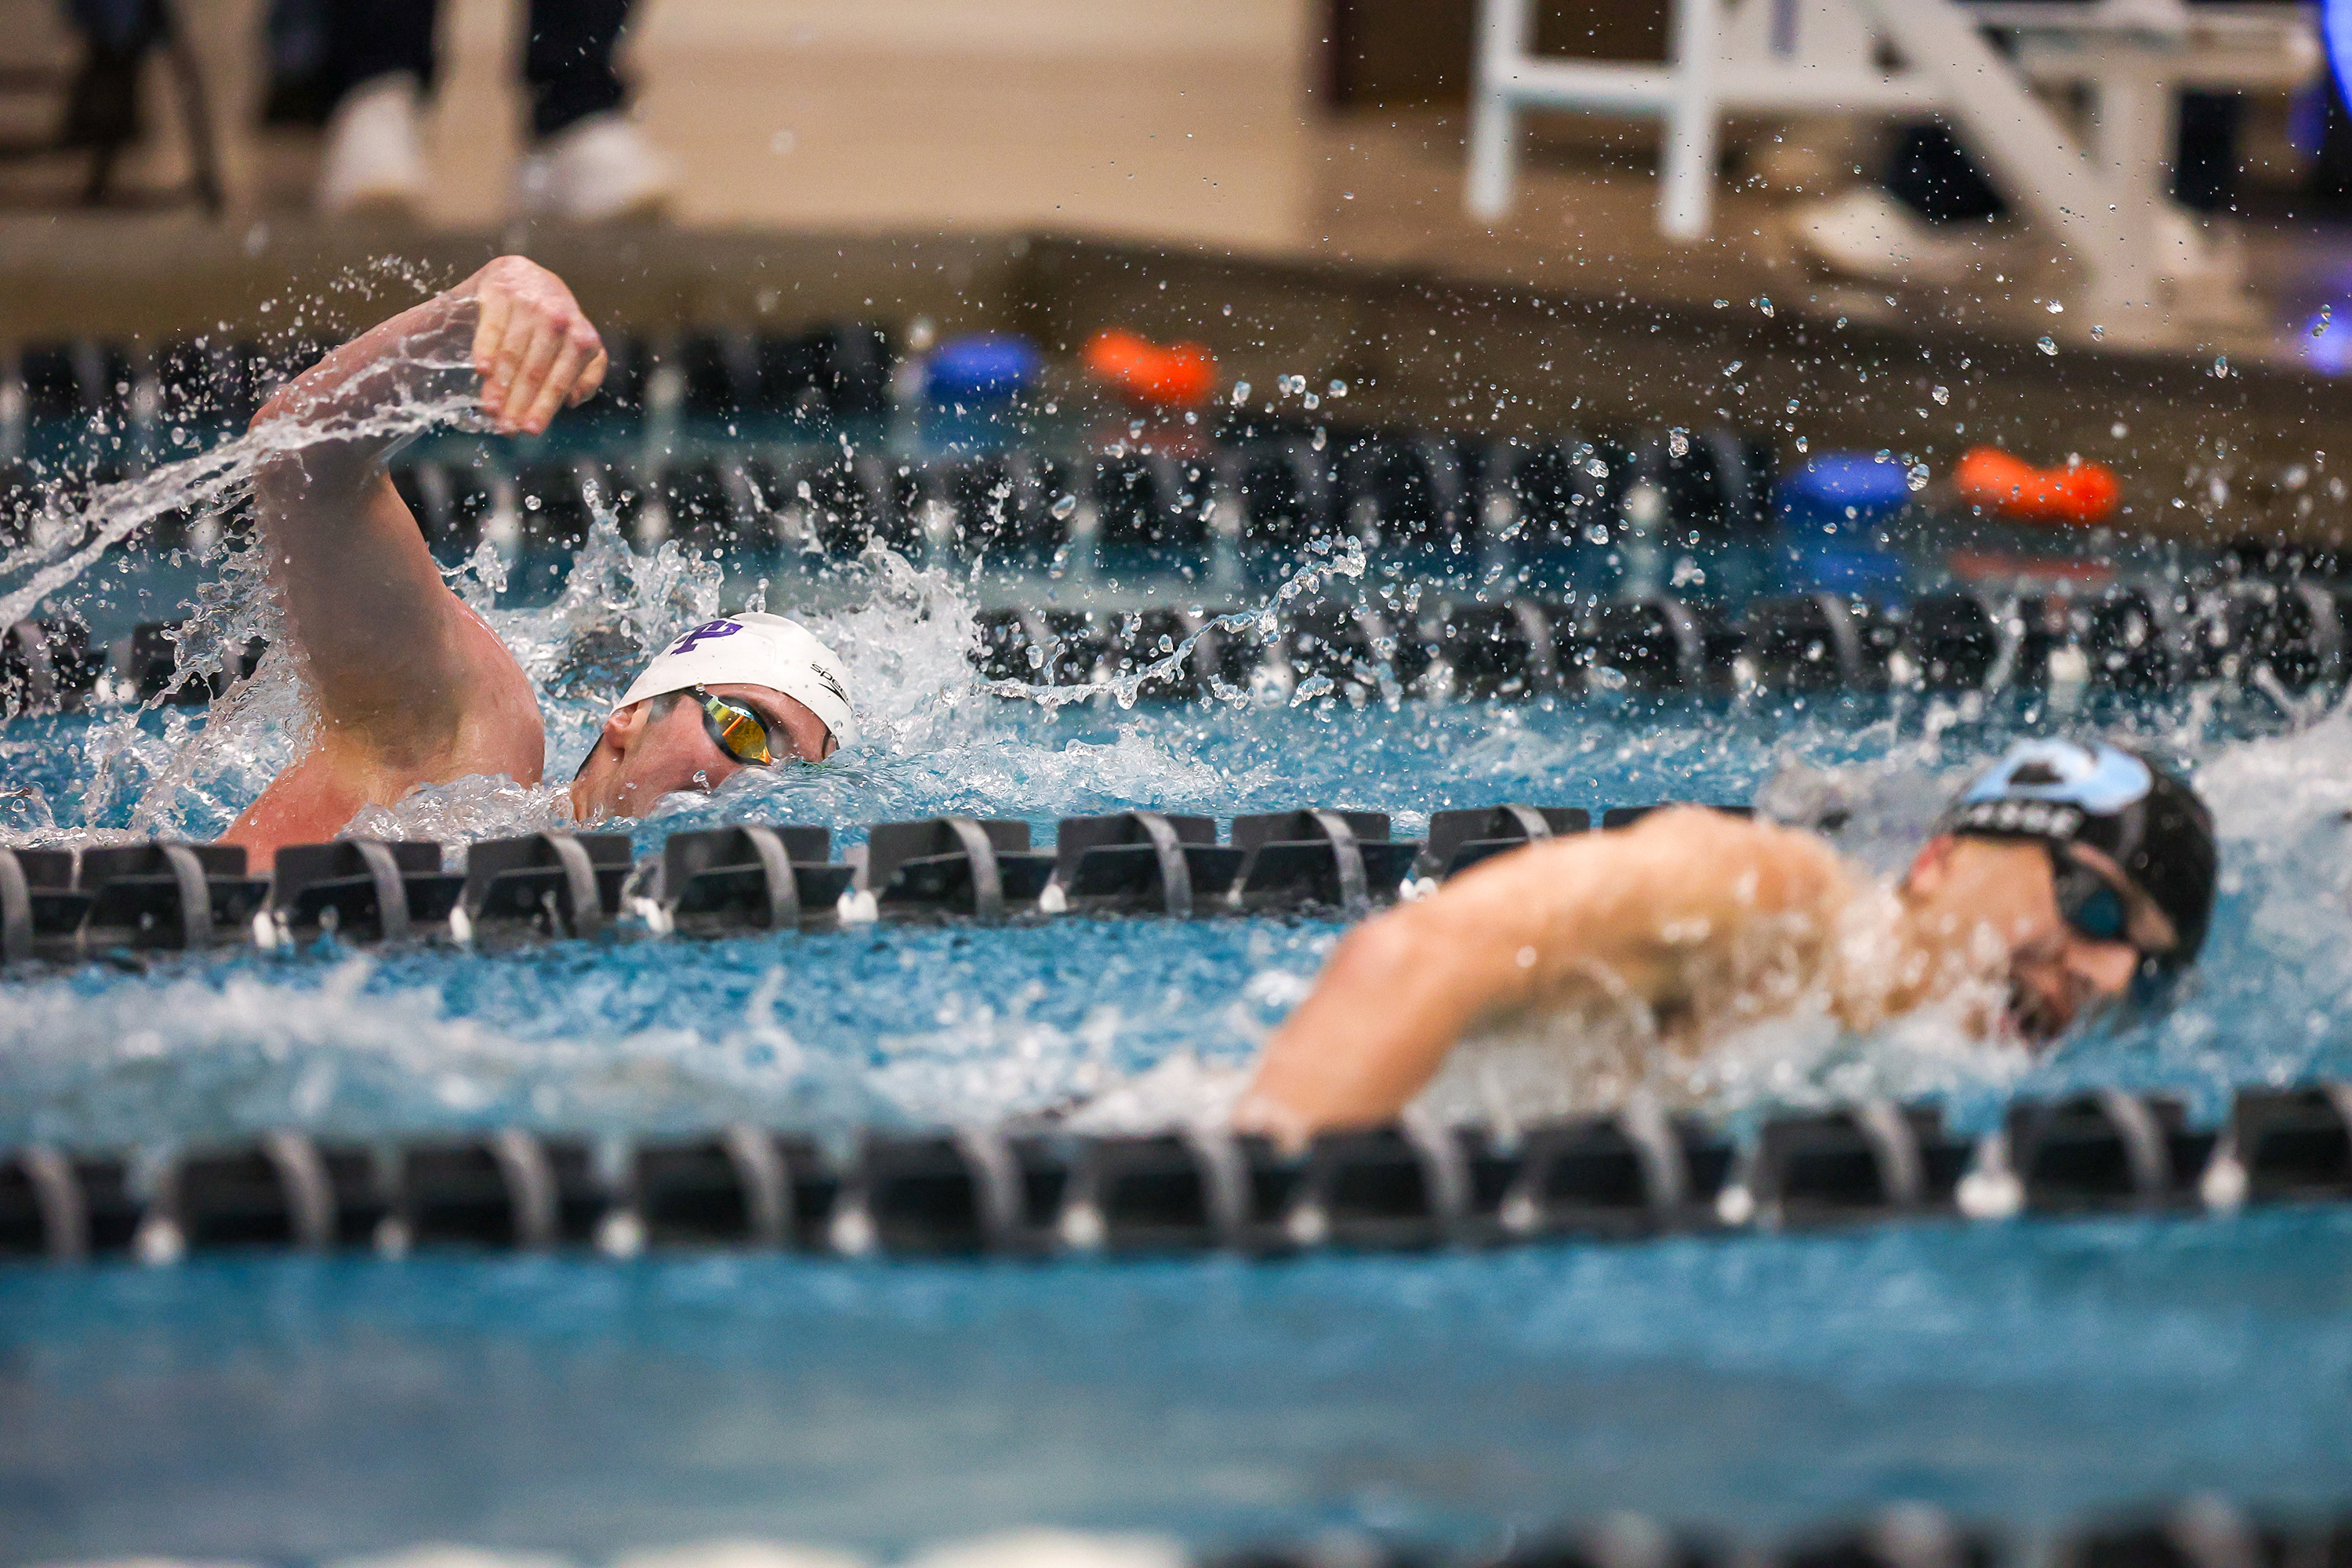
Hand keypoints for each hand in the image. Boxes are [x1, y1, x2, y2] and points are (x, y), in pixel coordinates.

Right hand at [463, 255, 607, 435]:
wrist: (523, 274)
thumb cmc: (553, 323)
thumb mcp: (579, 344)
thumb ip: (587, 373)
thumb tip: (573, 400)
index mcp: (581, 337)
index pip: (560, 379)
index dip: (544, 406)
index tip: (530, 430)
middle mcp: (559, 318)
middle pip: (535, 370)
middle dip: (519, 402)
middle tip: (506, 428)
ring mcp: (530, 302)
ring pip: (513, 352)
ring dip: (500, 384)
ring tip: (491, 408)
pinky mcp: (502, 289)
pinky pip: (493, 325)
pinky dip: (487, 349)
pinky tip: (482, 370)